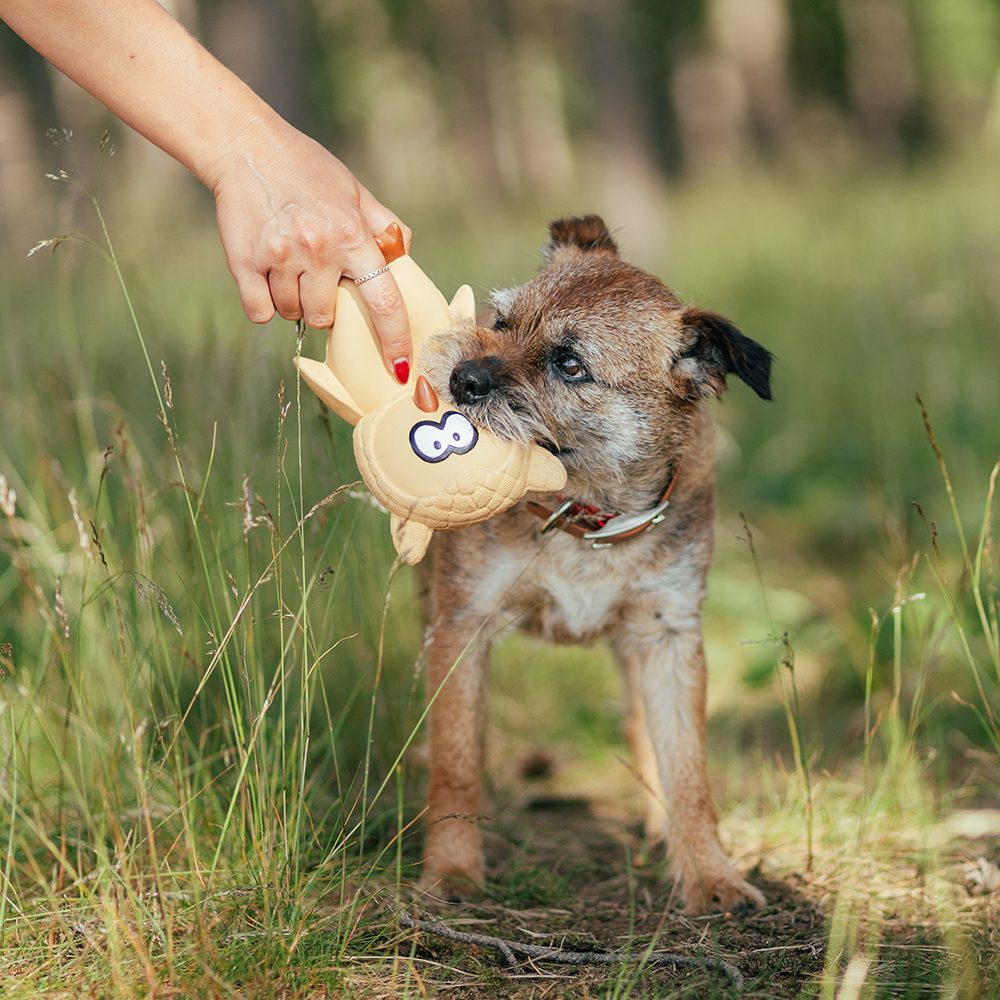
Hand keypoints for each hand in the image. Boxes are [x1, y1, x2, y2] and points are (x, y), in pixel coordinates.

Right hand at [212, 119, 412, 376]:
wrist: (247, 147)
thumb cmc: (307, 170)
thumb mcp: (355, 192)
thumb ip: (383, 226)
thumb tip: (404, 256)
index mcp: (353, 235)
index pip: (385, 302)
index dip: (395, 340)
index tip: (399, 369)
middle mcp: (319, 249)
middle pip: (326, 319)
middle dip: (324, 310)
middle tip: (315, 279)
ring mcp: (280, 256)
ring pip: (292, 314)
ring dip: (292, 301)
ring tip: (288, 264)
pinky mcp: (244, 262)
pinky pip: (259, 312)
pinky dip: (262, 303)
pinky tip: (264, 273)